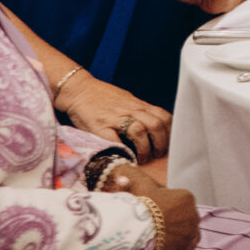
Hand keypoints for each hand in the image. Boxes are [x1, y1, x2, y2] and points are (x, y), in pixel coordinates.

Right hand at [55, 74, 172, 163]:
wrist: (80, 90)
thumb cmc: (105, 99)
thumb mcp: (128, 102)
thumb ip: (141, 113)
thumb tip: (157, 129)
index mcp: (139, 105)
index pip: (163, 117)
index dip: (170, 133)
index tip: (170, 145)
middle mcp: (130, 110)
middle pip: (155, 125)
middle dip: (161, 143)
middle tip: (157, 155)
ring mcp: (115, 118)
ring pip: (139, 131)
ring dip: (144, 149)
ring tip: (142, 159)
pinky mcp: (100, 126)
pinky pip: (115, 140)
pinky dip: (123, 150)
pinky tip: (126, 157)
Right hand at [103, 165, 200, 249]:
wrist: (139, 228)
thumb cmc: (141, 206)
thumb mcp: (140, 188)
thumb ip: (136, 183)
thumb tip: (121, 178)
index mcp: (187, 197)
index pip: (181, 204)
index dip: (169, 209)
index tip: (157, 214)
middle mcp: (193, 214)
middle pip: (186, 218)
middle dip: (177, 221)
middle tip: (161, 226)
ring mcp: (191, 232)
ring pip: (188, 233)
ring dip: (181, 234)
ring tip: (165, 236)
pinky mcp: (187, 246)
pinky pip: (187, 246)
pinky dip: (181, 246)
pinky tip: (169, 245)